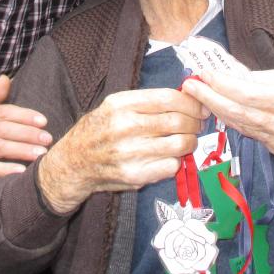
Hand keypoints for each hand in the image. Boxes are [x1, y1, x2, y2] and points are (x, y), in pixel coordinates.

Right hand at [0, 75, 52, 192]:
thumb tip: (6, 77)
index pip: (3, 112)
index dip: (24, 115)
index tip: (43, 121)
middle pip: (3, 129)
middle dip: (27, 133)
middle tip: (47, 138)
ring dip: (21, 150)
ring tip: (40, 154)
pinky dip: (5, 169)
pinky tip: (21, 171)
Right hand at [37, 88, 205, 213]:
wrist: (74, 162)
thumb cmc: (98, 130)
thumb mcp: (114, 106)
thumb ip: (146, 101)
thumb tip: (185, 97)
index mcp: (121, 104)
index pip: (168, 99)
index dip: (191, 103)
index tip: (199, 106)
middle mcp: (125, 127)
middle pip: (178, 121)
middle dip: (195, 122)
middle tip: (197, 124)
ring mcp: (130, 153)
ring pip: (179, 144)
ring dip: (190, 142)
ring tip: (188, 140)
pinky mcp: (135, 175)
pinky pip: (171, 166)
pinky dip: (176, 160)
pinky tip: (169, 156)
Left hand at [182, 67, 273, 155]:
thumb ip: (265, 77)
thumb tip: (234, 76)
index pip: (246, 93)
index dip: (221, 84)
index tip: (204, 74)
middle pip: (237, 111)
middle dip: (209, 98)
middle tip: (189, 85)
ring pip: (239, 124)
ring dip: (216, 109)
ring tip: (198, 95)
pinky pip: (249, 133)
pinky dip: (232, 120)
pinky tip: (219, 109)